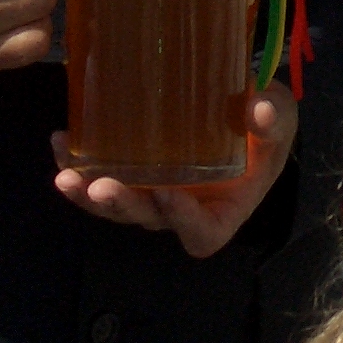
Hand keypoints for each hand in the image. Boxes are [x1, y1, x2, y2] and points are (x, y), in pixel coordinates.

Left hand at [52, 83, 299, 257]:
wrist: (241, 115)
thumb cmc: (264, 128)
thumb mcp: (280, 120)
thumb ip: (274, 117)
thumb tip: (260, 110)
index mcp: (222, 208)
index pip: (201, 232)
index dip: (183, 220)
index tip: (169, 193)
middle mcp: (181, 209)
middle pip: (146, 219)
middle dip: (120, 205)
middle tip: (99, 186)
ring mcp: (152, 193)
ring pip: (116, 206)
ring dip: (88, 195)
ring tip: (66, 176)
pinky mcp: (132, 172)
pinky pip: (100, 179)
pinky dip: (77, 165)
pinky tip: (61, 142)